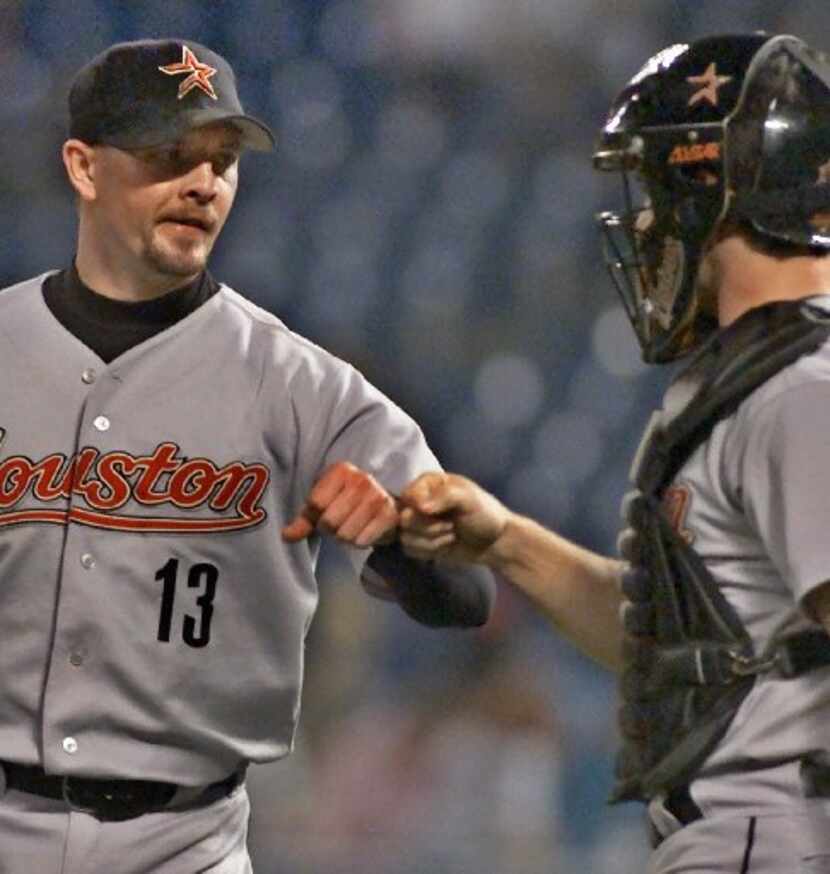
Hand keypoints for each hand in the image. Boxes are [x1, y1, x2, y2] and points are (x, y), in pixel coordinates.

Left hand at [282, 462, 398, 546]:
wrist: (386, 505)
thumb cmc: (347, 503)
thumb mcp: (323, 504)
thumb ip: (304, 519)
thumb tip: (286, 536)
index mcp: (341, 471)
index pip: (315, 504)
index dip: (316, 516)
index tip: (326, 512)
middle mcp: (361, 479)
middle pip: (329, 521)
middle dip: (330, 530)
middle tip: (340, 523)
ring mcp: (377, 496)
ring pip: (344, 534)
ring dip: (345, 538)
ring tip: (352, 527)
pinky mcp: (389, 515)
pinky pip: (362, 541)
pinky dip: (359, 542)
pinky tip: (365, 532)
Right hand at [398, 472, 509, 564]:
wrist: (494, 541)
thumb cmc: (484, 513)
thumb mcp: (468, 498)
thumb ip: (444, 497)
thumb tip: (420, 507)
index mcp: (426, 483)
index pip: (407, 497)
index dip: (420, 509)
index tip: (439, 513)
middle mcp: (417, 501)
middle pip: (404, 519)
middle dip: (429, 528)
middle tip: (451, 526)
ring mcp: (417, 523)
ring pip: (405, 537)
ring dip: (432, 541)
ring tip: (451, 534)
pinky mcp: (419, 542)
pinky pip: (410, 550)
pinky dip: (430, 551)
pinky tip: (446, 545)